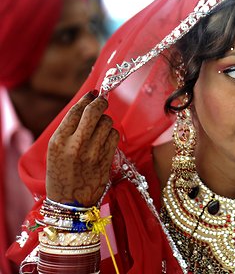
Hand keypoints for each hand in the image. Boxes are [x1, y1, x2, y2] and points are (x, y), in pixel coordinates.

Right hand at [46, 91, 118, 206]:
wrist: (70, 204)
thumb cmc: (61, 174)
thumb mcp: (55, 151)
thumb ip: (69, 130)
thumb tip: (86, 106)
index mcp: (58, 141)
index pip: (75, 111)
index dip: (86, 99)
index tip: (92, 94)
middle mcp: (75, 145)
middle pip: (94, 112)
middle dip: (101, 102)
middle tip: (103, 100)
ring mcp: (92, 153)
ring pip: (107, 123)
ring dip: (106, 120)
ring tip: (101, 126)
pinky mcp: (105, 160)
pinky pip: (114, 136)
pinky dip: (112, 133)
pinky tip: (106, 137)